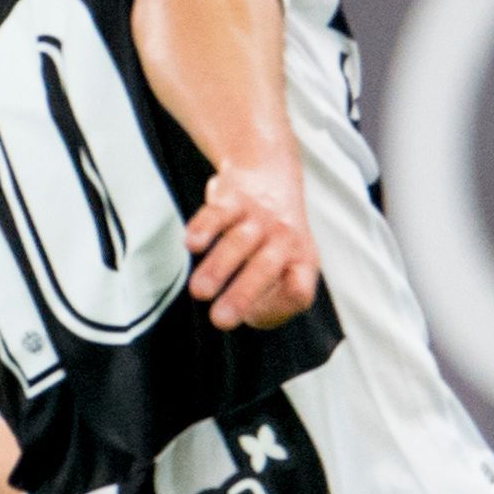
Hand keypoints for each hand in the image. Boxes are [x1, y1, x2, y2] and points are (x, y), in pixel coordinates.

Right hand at [184, 162, 319, 330]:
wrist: (269, 173)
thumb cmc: (273, 237)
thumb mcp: (289, 268)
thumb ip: (276, 299)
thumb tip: (253, 315)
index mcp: (301, 261)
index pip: (298, 291)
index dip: (278, 307)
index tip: (250, 318)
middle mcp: (284, 238)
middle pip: (267, 267)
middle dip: (242, 295)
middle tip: (219, 320)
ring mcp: (258, 217)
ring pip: (240, 241)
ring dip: (218, 267)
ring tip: (199, 291)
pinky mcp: (233, 199)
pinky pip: (219, 213)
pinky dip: (205, 227)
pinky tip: (192, 244)